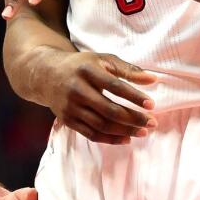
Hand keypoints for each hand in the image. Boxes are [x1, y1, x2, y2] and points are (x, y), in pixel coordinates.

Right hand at [31, 50, 156, 144]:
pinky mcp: (67, 119)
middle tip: (152, 123)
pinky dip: (110, 139)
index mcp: (87, 70)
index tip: (151, 105)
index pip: (114, 86)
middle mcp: (76, 89)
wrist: (46, 75)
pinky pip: (91, 134)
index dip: (134, 96)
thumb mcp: (102, 60)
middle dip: (134, 119)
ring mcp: (70, 106)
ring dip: (125, 131)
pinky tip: (126, 138)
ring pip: (102, 124)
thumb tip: (153, 80)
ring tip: (143, 132)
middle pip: (109, 109)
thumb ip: (127, 69)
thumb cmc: (81, 66)